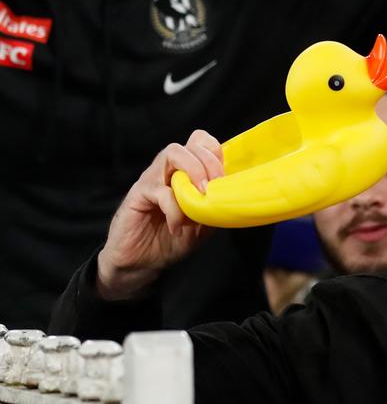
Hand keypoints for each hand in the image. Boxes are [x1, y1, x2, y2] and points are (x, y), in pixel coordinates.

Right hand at [97, 130, 222, 300]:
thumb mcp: (203, 225)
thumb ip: (215, 208)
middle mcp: (168, 170)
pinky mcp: (137, 194)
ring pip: (173, 154)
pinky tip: (178, 227)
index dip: (215, 152)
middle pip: (190, 144)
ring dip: (193, 172)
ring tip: (200, 197)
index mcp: (186, 172)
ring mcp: (152, 179)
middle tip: (214, 188)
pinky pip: (160, 191)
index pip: (201, 142)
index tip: (225, 177)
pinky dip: (175, 209)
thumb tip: (231, 197)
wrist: (141, 262)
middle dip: (209, 162)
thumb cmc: (172, 240)